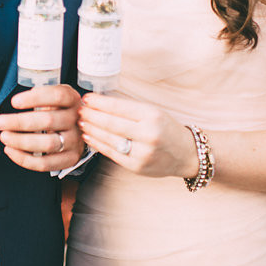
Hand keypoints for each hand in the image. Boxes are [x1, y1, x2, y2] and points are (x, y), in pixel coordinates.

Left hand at [0, 85, 83, 171]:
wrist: (80, 129)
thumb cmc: (60, 110)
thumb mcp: (55, 96)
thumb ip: (41, 96)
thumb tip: (17, 102)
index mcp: (73, 99)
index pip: (57, 96)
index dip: (35, 98)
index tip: (14, 102)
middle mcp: (77, 120)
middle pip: (49, 121)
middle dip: (20, 122)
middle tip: (0, 122)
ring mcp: (75, 141)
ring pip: (48, 144)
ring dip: (21, 141)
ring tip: (4, 136)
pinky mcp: (70, 159)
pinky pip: (45, 164)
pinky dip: (24, 159)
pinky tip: (10, 150)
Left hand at [79, 93, 198, 177]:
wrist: (185, 154)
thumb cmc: (167, 129)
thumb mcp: (153, 112)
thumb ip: (129, 110)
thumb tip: (100, 103)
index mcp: (152, 116)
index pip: (119, 107)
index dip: (99, 103)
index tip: (87, 98)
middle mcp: (148, 134)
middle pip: (111, 123)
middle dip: (92, 115)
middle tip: (80, 110)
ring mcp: (142, 152)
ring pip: (109, 139)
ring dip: (91, 129)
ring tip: (81, 122)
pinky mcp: (136, 167)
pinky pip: (112, 154)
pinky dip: (98, 144)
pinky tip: (90, 136)